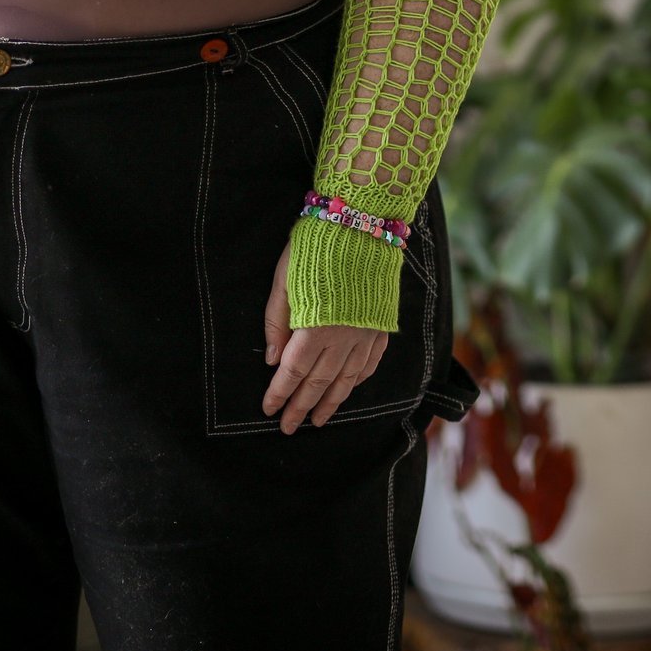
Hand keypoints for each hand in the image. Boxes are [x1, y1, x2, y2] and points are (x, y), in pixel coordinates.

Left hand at [261, 236, 388, 433]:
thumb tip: (274, 361)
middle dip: (301, 407)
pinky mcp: (381, 324)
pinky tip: (349, 388)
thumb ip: (276, 321)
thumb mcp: (283, 279)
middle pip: (318, 382)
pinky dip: (358, 380)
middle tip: (289, 427)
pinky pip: (370, 362)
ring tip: (318, 420)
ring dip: (330, 402)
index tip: (269, 411)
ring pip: (346, 379)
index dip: (280, 394)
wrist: (361, 223)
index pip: (293, 372)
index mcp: (315, 327)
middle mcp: (343, 337)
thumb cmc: (315, 246)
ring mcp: (365, 333)